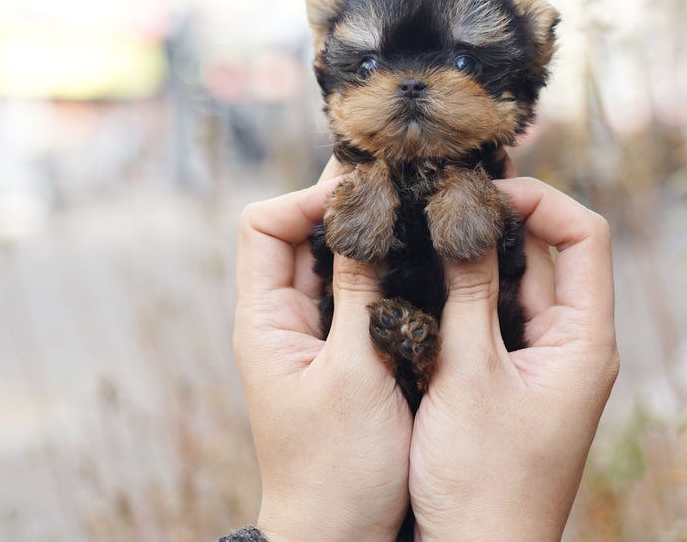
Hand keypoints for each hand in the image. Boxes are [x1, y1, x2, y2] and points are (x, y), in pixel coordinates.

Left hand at [233, 171, 412, 541]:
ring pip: (333, 257)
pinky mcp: (345, 348)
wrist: (342, 538)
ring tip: (418, 206)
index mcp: (266, 320)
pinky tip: (424, 254)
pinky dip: (385, 264)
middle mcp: (284, 317)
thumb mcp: (355, 372)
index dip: (307, 198)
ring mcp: (315, 332)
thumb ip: (359, 289)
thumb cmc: (339, 470)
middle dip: (346, 202)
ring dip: (370, 231)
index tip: (364, 194)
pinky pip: (358, 288)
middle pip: (300, 232)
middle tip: (402, 180)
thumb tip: (364, 209)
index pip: (263, 224)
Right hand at [408, 177, 618, 541]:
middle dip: (504, 216)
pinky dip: (470, 285)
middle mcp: (574, 343)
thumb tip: (464, 212)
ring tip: (432, 225)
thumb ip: (468, 291)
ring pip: (522, 280)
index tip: (484, 192)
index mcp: (585, 340)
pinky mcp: (515, 375)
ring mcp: (545, 359)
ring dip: (483, 249)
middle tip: (447, 199)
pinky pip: (500, 311)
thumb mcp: (467, 375)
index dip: (542, 200)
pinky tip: (429, 272)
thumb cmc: (482, 482)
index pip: (587, 236)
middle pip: (554, 250)